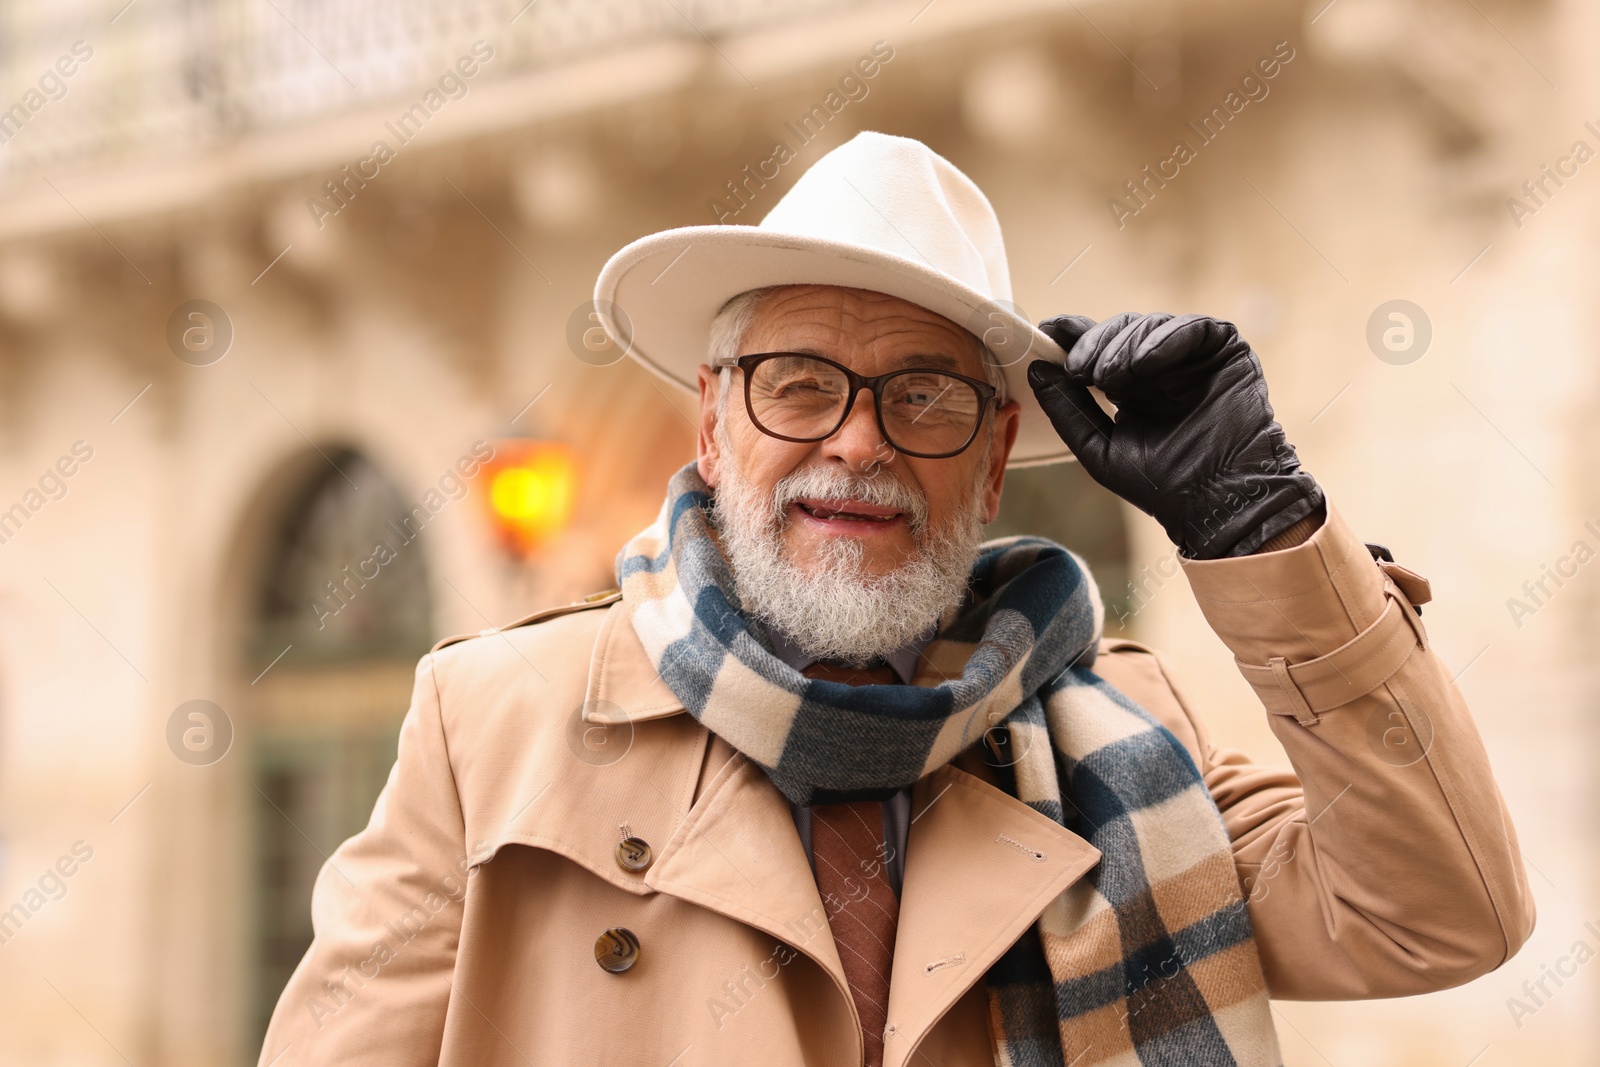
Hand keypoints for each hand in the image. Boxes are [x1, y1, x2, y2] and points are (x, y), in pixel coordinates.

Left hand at [1027, 312, 1322, 558]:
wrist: (1215, 501)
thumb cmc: (1161, 485)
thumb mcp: (1099, 447)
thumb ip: (1067, 410)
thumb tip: (1035, 369)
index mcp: (1131, 385)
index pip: (1098, 347)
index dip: (1073, 336)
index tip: (1046, 331)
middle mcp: (1161, 366)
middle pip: (1120, 330)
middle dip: (1094, 344)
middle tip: (1078, 369)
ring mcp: (1193, 357)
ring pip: (1151, 325)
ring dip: (1124, 346)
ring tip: (1107, 376)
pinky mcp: (1226, 351)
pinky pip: (1194, 328)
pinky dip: (1165, 340)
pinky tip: (1144, 365)